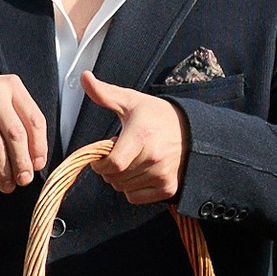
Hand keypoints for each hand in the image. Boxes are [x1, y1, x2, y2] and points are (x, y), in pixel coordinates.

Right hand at [0, 65, 47, 193]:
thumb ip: (17, 117)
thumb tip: (33, 157)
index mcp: (11, 86)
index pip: (34, 120)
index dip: (39, 147)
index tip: (38, 165)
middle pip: (16, 135)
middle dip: (22, 163)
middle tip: (24, 180)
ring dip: (3, 170)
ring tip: (7, 185)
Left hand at [80, 71, 186, 205]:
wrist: (191, 130)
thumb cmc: (157, 116)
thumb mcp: (130, 101)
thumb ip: (104, 93)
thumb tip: (85, 78)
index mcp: (141, 136)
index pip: (113, 164)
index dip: (100, 164)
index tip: (101, 156)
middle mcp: (153, 157)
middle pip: (115, 177)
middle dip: (109, 168)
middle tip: (120, 153)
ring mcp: (162, 174)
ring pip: (123, 188)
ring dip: (120, 177)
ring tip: (131, 160)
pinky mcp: (168, 187)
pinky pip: (135, 197)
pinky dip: (131, 189)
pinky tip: (139, 172)